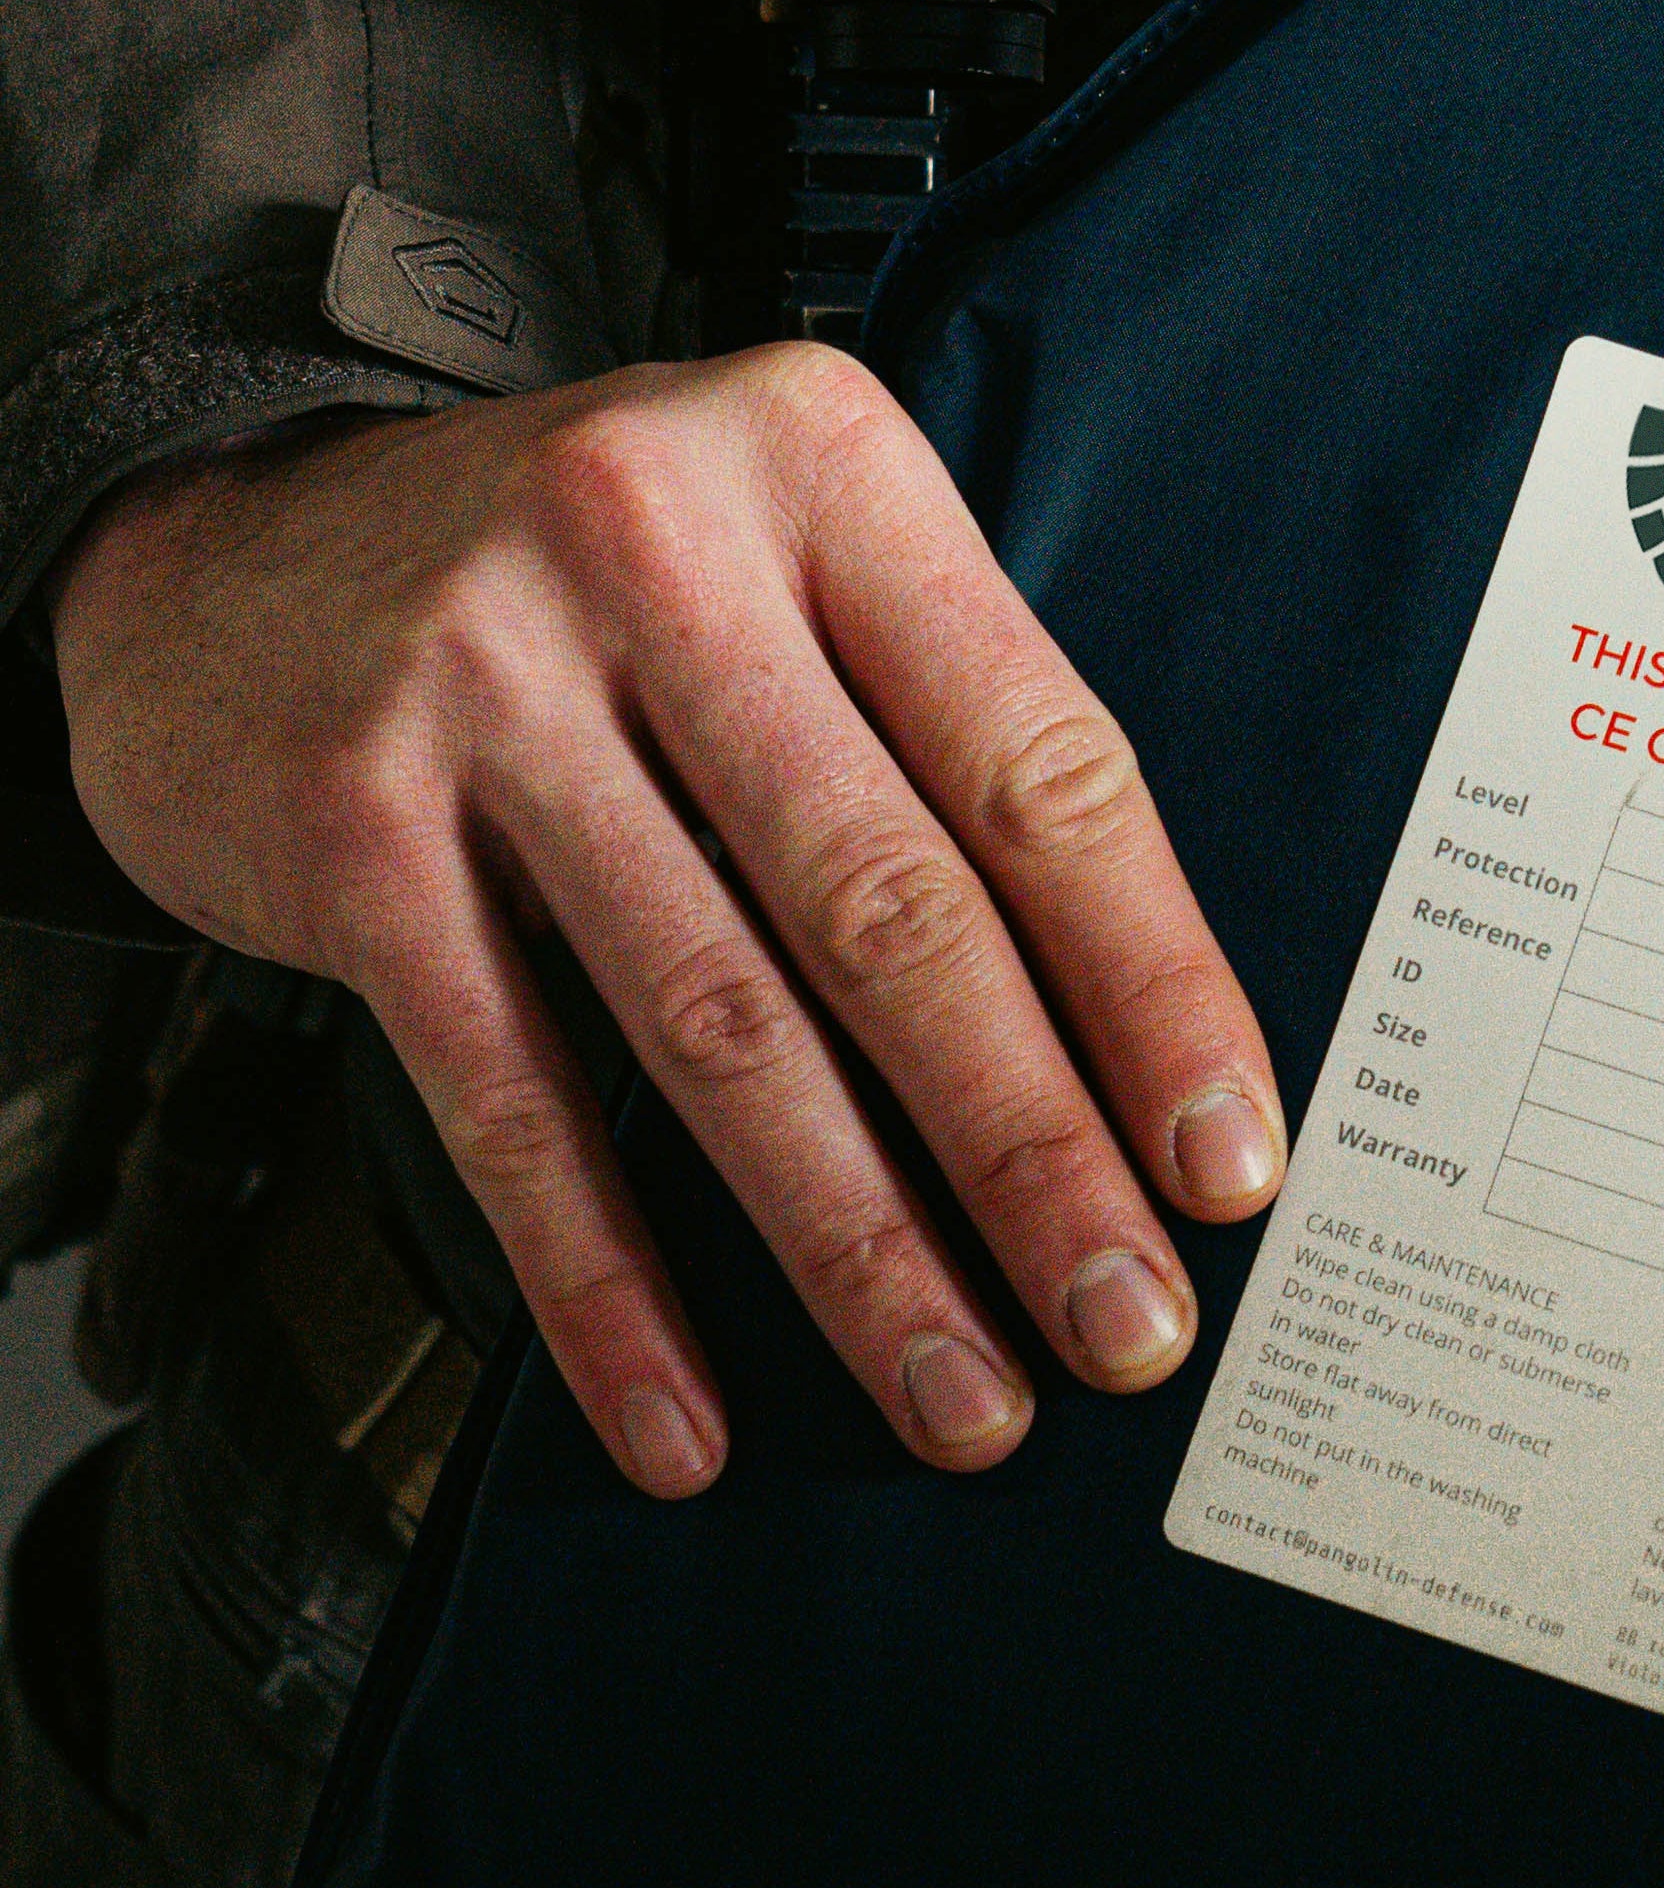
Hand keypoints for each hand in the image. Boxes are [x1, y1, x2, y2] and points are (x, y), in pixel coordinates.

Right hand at [49, 347, 1281, 1495]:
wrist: (214, 547)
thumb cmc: (587, 597)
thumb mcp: (787, 567)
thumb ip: (943, 742)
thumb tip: (1139, 1056)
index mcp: (824, 470)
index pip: (1037, 773)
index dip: (1152, 991)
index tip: (1226, 1167)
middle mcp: (654, 548)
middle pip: (894, 914)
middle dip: (1029, 1155)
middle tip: (1127, 1326)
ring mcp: (487, 685)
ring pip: (722, 1027)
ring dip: (859, 1249)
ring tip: (961, 1396)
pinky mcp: (351, 830)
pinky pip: (513, 1102)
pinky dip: (609, 1287)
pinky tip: (688, 1417)